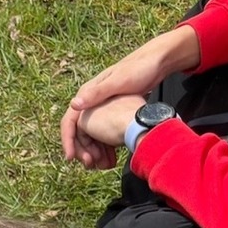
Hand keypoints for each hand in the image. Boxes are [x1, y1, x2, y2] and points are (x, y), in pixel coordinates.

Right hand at [61, 25, 198, 162]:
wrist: (160, 61)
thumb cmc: (140, 70)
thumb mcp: (118, 83)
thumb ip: (96, 94)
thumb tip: (74, 105)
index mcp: (88, 93)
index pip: (69, 121)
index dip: (68, 141)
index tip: (72, 158)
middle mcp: (92, 100)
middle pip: (80, 131)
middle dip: (84, 150)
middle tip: (91, 165)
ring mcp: (104, 106)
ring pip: (92, 134)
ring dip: (96, 150)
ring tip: (104, 164)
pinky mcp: (115, 109)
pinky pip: (104, 132)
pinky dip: (106, 144)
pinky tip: (114, 154)